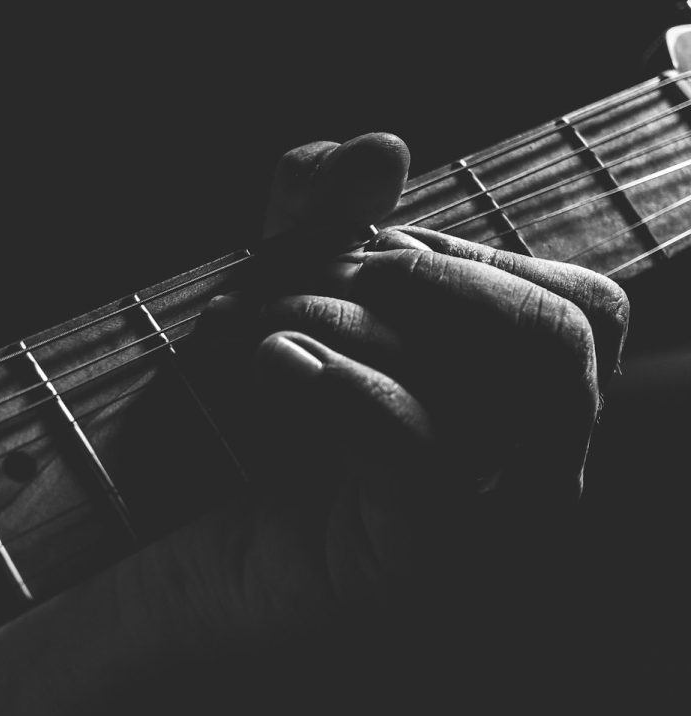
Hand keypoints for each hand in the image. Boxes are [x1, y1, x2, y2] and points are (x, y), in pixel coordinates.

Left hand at [192, 132, 629, 642]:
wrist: (156, 528)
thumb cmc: (224, 412)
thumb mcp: (275, 293)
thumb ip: (324, 220)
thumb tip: (381, 147)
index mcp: (505, 390)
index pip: (569, 298)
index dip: (456, 255)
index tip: (350, 256)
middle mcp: (517, 454)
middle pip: (564, 332)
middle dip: (431, 276)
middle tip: (317, 277)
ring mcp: (480, 515)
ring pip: (486, 386)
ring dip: (360, 322)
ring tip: (261, 329)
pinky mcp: (419, 558)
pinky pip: (427, 456)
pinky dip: (352, 386)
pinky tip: (276, 360)